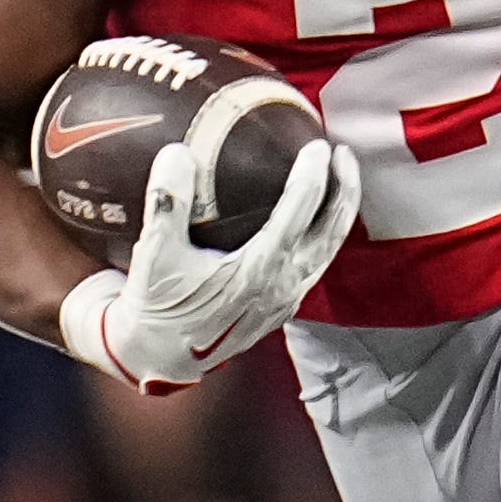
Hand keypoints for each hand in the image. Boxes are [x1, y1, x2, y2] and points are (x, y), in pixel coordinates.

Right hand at [70, 136, 363, 391]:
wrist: (159, 356)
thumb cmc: (158, 306)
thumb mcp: (155, 254)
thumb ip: (167, 202)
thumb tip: (179, 153)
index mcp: (257, 270)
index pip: (299, 211)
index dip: (312, 174)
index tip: (317, 145)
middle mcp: (281, 286)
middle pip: (331, 231)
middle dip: (345, 189)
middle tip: (343, 152)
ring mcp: (286, 299)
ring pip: (328, 250)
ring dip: (339, 212)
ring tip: (340, 178)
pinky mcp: (282, 306)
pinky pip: (316, 264)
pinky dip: (323, 234)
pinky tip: (315, 218)